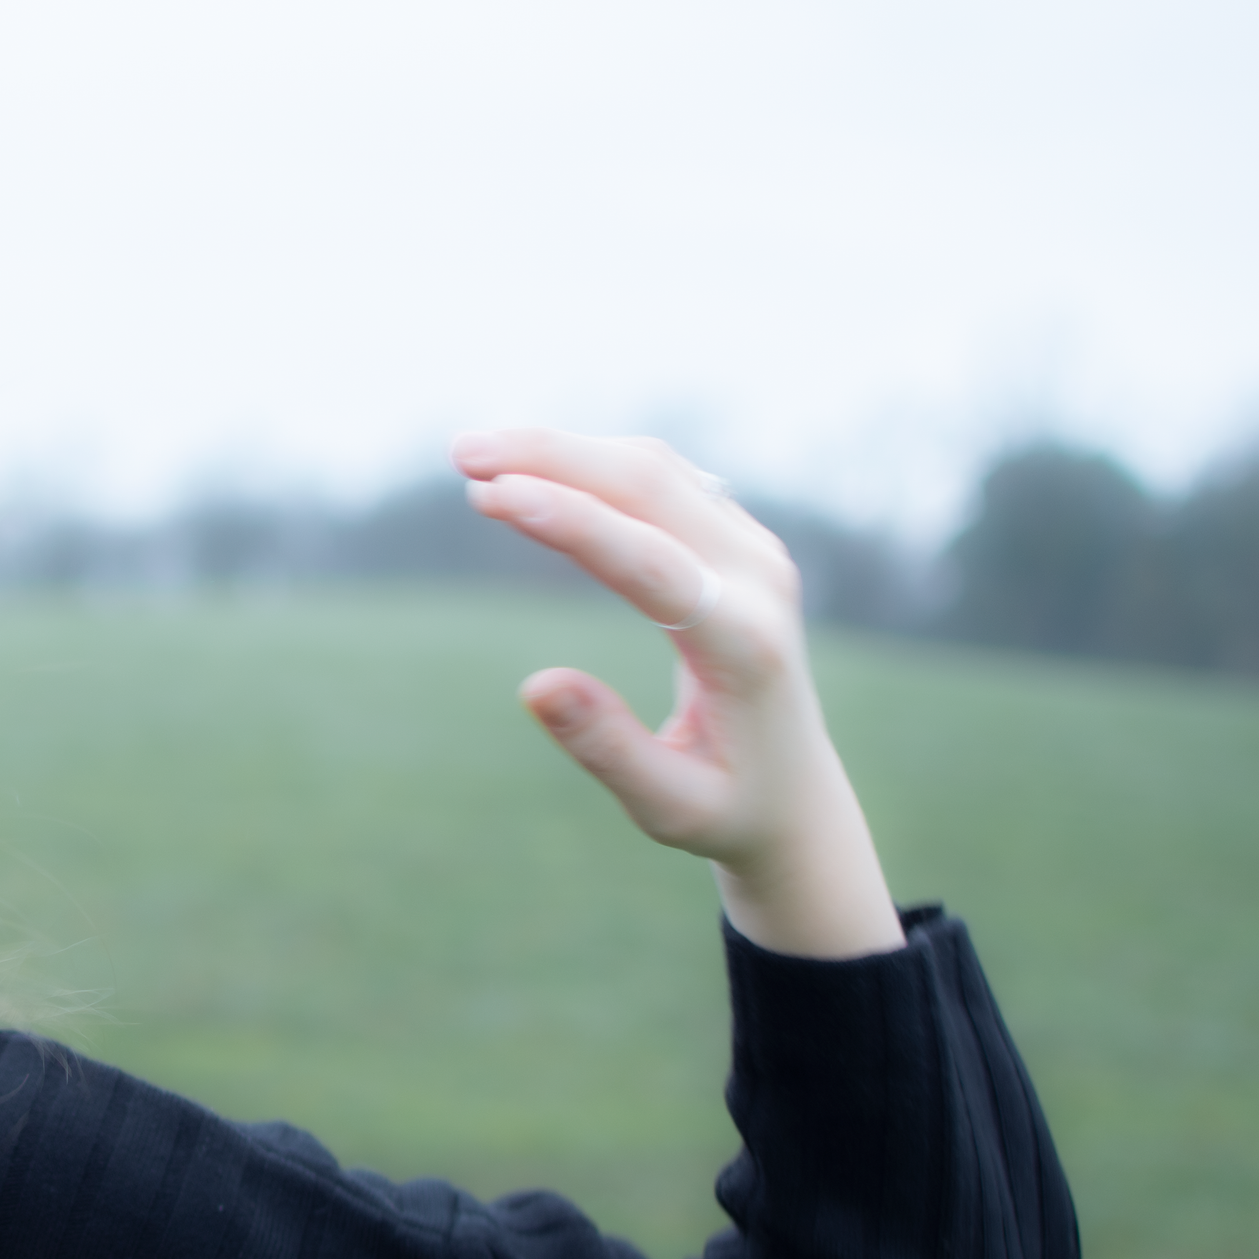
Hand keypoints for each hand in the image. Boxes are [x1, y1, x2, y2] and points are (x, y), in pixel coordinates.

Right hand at [451, 429, 901, 960]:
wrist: (798, 792)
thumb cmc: (725, 808)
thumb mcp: (666, 806)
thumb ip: (606, 749)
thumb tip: (534, 685)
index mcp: (745, 646)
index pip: (650, 561)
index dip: (570, 521)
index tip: (490, 494)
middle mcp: (760, 580)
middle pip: (651, 486)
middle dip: (552, 458)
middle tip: (460, 454)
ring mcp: (754, 551)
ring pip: (654, 468)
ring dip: (564, 450)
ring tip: (474, 458)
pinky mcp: (737, 540)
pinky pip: (661, 477)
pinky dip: (591, 461)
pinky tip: (531, 466)